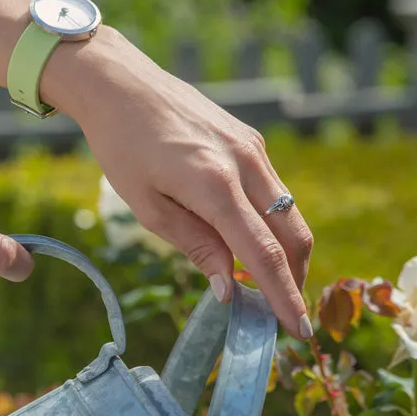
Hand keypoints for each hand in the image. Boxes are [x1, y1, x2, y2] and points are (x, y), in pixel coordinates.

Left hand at [47, 31, 313, 339]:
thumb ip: (195, 246)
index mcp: (214, 185)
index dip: (284, 297)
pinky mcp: (249, 140)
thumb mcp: (147, 206)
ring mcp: (252, 148)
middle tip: (283, 314)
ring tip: (267, 284)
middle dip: (295, 279)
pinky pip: (274, 191)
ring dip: (287, 253)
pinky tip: (248, 240)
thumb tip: (230, 287)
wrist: (119, 83)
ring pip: (289, 213)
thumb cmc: (122, 146)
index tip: (297, 332)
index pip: (264, 254)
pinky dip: (272, 223)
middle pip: (293, 235)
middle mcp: (244, 164)